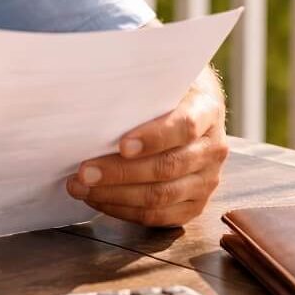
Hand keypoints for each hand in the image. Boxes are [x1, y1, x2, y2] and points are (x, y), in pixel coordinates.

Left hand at [65, 78, 227, 226]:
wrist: (192, 108)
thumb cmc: (166, 92)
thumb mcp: (161, 78)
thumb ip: (142, 86)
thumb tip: (96, 89)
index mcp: (207, 110)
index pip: (185, 127)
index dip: (153, 138)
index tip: (121, 144)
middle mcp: (213, 148)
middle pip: (168, 167)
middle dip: (120, 173)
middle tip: (84, 172)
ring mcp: (207, 180)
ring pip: (161, 196)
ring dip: (115, 195)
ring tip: (81, 188)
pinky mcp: (195, 204)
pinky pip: (159, 217)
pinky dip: (125, 211)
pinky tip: (99, 200)